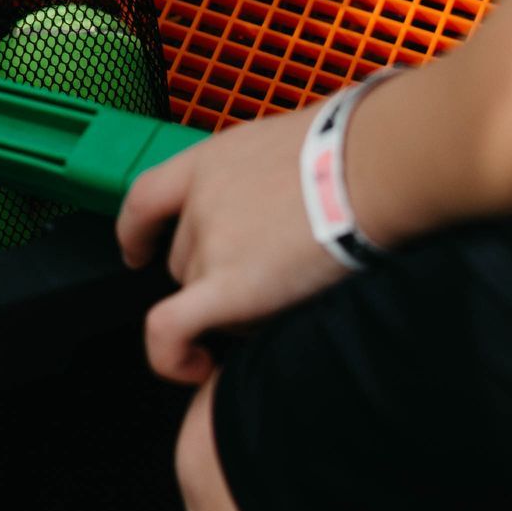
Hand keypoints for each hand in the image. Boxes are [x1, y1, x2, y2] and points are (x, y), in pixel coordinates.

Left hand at [117, 111, 347, 382]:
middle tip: (271, 281)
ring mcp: (211, 242)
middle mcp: (201, 200)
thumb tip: (291, 192)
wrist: (374, 162)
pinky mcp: (229, 287)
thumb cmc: (355, 146)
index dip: (137, 231)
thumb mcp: (290, 143)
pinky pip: (171, 330)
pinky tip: (197, 367)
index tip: (139, 250)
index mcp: (212, 161)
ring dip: (229, 310)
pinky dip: (172, 355)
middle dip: (216, 279)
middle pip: (183, 259)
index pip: (148, 197)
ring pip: (196, 296)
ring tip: (285, 299)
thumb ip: (268, 175)